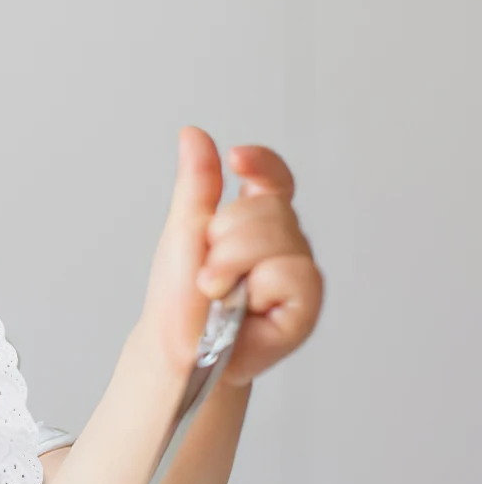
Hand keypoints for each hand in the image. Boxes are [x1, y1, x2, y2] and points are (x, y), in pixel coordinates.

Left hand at [139, 127, 322, 387]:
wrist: (177, 349)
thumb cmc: (179, 299)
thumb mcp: (182, 232)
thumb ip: (197, 184)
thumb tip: (194, 134)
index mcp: (253, 220)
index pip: (273, 179)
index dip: (262, 165)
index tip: (237, 159)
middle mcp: (281, 242)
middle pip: (269, 207)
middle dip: (225, 236)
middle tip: (208, 269)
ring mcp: (296, 271)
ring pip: (278, 236)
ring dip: (234, 263)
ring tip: (219, 291)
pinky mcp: (306, 304)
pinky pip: (293, 272)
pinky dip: (259, 287)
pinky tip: (246, 307)